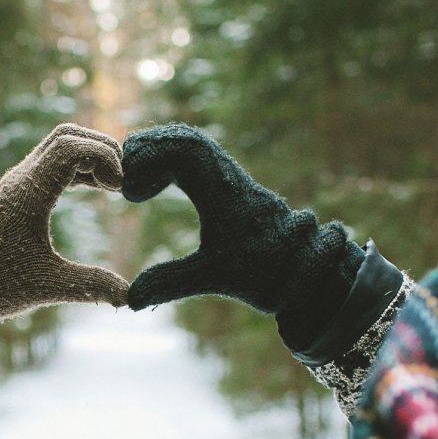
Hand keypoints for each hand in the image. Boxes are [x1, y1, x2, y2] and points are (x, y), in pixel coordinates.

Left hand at [0, 124, 129, 321]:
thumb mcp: (48, 287)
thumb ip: (91, 287)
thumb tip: (130, 296)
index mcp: (28, 193)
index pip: (70, 147)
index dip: (103, 158)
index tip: (119, 189)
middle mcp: (22, 178)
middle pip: (67, 135)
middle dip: (101, 149)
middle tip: (122, 181)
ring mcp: (19, 181)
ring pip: (60, 145)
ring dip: (90, 156)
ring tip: (115, 185)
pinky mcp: (19, 191)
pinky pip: (54, 162)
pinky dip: (79, 167)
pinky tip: (97, 189)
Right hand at [122, 124, 362, 326]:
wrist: (312, 274)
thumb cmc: (266, 275)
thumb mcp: (212, 278)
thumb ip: (169, 283)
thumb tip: (131, 298)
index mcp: (223, 192)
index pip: (183, 151)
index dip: (149, 161)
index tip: (130, 192)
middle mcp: (230, 178)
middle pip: (187, 140)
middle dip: (150, 150)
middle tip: (125, 176)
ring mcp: (235, 180)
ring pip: (198, 146)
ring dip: (164, 153)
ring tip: (137, 177)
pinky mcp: (237, 188)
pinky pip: (205, 158)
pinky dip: (177, 161)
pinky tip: (158, 183)